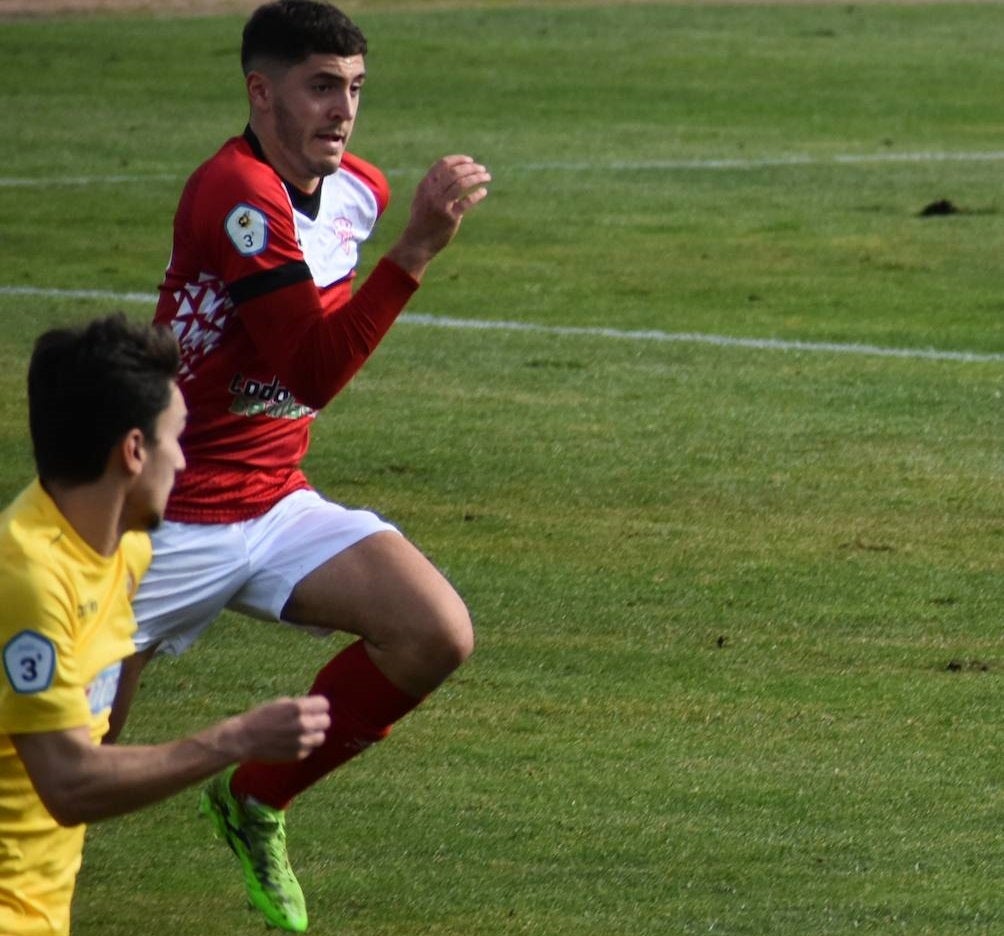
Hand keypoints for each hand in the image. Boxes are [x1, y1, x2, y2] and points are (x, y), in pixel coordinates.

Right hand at [228, 695, 330, 762]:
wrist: (245, 739)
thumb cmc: (262, 717)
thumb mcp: (281, 703)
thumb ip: (301, 705)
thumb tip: (318, 707)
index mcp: (298, 708)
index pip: (324, 704)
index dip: (319, 706)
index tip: (314, 708)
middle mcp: (302, 724)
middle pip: (326, 721)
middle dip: (319, 720)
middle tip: (309, 720)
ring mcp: (301, 741)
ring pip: (321, 737)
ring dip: (314, 734)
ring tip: (302, 732)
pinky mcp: (298, 755)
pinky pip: (310, 749)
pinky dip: (304, 746)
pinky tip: (293, 742)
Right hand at [387, 154, 490, 279]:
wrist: (418, 242)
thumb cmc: (421, 220)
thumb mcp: (421, 198)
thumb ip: (432, 185)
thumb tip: (449, 172)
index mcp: (425, 186)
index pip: (442, 164)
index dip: (458, 159)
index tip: (470, 161)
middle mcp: (432, 193)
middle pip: (455, 172)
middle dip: (471, 168)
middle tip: (482, 169)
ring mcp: (441, 205)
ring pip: (462, 184)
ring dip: (477, 177)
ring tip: (487, 176)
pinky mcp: (450, 218)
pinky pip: (467, 202)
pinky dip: (477, 195)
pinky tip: (483, 192)